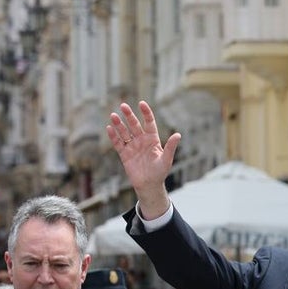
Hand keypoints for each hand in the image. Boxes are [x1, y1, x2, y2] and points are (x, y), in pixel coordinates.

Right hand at [106, 100, 179, 217]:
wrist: (149, 185)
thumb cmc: (160, 172)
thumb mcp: (166, 159)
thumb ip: (171, 147)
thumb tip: (178, 135)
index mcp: (153, 140)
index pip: (149, 123)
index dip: (146, 113)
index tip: (141, 103)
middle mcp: (141, 140)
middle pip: (134, 125)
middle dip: (129, 115)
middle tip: (123, 105)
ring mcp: (132, 146)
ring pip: (124, 132)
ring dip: (119, 124)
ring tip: (113, 116)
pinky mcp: (124, 154)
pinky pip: (118, 143)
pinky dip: (113, 136)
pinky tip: (109, 128)